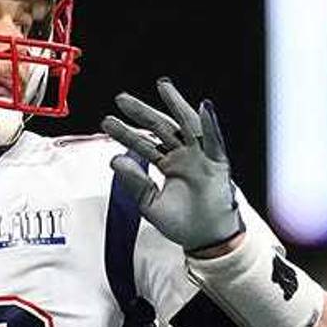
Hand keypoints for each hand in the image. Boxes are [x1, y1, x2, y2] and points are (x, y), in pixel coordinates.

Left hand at [101, 77, 242, 252]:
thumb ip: (134, 182)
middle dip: (142, 112)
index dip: (125, 132)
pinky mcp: (218, 164)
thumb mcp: (150, 203)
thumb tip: (114, 160)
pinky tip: (203, 107)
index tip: (107, 121)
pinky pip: (215, 141)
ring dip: (176, 104)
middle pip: (161, 128)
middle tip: (121, 99)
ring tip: (163, 86)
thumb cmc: (182, 224)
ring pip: (187, 125)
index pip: (143, 144)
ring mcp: (201, 157)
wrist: (206, 240)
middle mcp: (184, 156)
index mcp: (168, 164)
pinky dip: (211, 124)